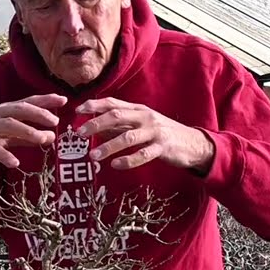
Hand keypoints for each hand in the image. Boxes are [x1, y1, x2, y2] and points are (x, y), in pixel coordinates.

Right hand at [0, 93, 66, 174]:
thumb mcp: (3, 136)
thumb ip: (24, 136)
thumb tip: (48, 137)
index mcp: (2, 111)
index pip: (26, 102)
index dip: (44, 100)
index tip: (63, 99)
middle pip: (19, 109)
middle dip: (39, 113)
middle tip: (56, 120)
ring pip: (9, 125)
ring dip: (28, 131)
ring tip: (44, 138)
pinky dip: (4, 155)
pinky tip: (16, 163)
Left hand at [75, 98, 214, 171]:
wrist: (192, 143)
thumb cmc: (161, 133)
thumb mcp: (141, 124)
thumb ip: (120, 125)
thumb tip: (95, 126)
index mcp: (138, 109)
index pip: (113, 103)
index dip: (94, 105)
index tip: (77, 110)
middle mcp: (145, 117)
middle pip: (117, 116)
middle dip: (96, 124)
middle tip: (80, 133)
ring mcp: (155, 132)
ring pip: (128, 137)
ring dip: (109, 146)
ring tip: (93, 156)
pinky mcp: (163, 147)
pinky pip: (143, 154)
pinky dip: (128, 160)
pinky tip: (115, 165)